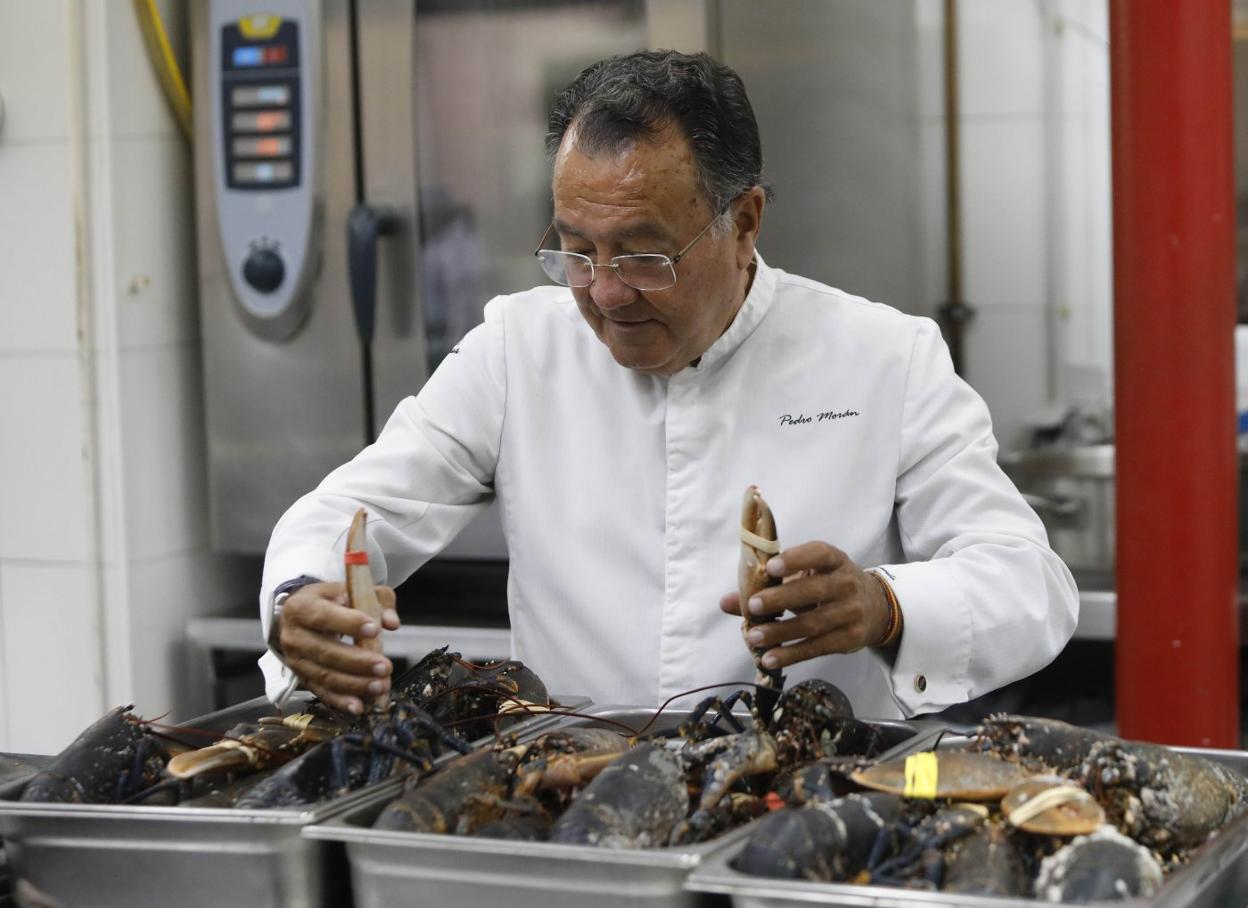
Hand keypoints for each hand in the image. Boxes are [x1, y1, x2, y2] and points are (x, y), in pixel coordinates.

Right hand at [276, 581, 400, 714]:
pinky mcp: (302, 678)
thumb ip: (377, 601)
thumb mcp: (354, 591)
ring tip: (380, 686)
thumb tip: (391, 623)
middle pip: (324, 651)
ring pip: (324, 675)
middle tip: (385, 667)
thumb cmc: (333, 602)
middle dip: (357, 662)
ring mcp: (295, 660)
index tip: (374, 630)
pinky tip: (359, 706)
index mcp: (301, 606)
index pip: (323, 616)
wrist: (304, 617)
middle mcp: (293, 635)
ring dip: (354, 684)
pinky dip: (340, 701)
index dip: (348, 624)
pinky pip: (321, 692)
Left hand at [719, 542, 892, 670]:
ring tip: (754, 637)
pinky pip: (817, 647)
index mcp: (834, 560)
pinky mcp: (850, 639)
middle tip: (753, 605)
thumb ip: (768, 586)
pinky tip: (770, 658)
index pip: (818, 554)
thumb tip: (724, 602)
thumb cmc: (829, 585)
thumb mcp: (807, 576)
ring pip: (813, 623)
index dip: (795, 559)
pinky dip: (791, 655)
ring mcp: (851, 612)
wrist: (876, 607)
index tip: (771, 567)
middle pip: (814, 591)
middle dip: (781, 598)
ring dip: (781, 632)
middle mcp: (846, 583)